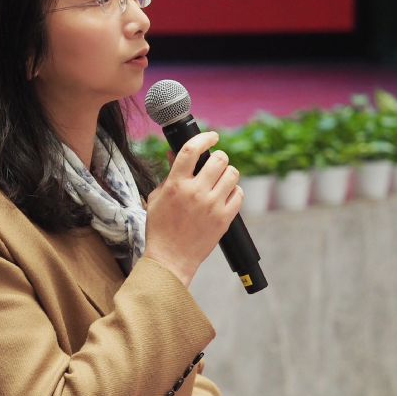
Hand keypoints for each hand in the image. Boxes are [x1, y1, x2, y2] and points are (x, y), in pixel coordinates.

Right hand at [142, 131, 242, 287]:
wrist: (170, 259)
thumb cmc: (160, 228)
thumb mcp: (157, 197)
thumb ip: (169, 174)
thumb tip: (175, 153)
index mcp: (176, 184)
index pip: (191, 149)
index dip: (205, 138)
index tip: (212, 136)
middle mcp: (195, 192)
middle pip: (218, 159)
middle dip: (218, 157)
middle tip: (214, 164)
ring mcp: (212, 205)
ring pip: (232, 174)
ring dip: (227, 173)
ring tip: (220, 181)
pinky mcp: (224, 218)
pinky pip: (239, 194)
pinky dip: (234, 191)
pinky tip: (225, 196)